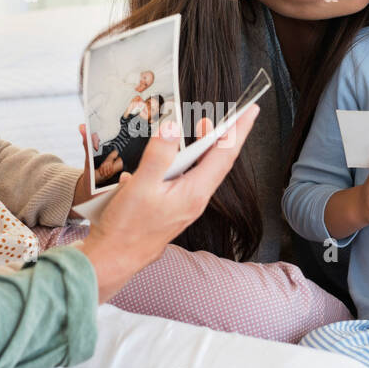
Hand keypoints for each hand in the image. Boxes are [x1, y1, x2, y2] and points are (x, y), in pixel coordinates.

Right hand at [76, 108, 257, 302]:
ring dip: (207, 146)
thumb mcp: (141, 186)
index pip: (225, 154)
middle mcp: (196, 199)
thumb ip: (158, 156)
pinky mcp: (174, 207)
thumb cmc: (128, 228)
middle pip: (219, 161)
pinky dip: (190, 159)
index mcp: (194, 192)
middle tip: (233, 112)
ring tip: (205, 126)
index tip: (252, 110)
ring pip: (204, 169)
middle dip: (228, 135)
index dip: (239, 130)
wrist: (116, 258)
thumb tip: (171, 128)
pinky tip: (179, 153)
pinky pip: (190, 177)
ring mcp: (186, 204)